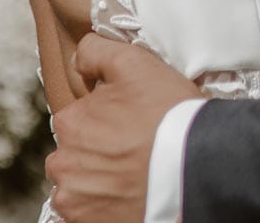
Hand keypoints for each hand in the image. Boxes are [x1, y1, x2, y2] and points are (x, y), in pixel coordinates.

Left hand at [44, 36, 200, 222]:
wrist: (196, 167)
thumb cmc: (168, 114)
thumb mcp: (135, 64)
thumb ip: (97, 52)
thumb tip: (79, 56)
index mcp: (69, 123)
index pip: (79, 117)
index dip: (107, 116)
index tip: (131, 121)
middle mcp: (63, 164)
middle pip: (78, 154)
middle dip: (100, 151)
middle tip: (137, 148)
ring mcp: (75, 200)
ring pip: (83, 185)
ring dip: (101, 181)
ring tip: (137, 174)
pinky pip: (91, 212)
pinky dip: (107, 206)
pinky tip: (132, 193)